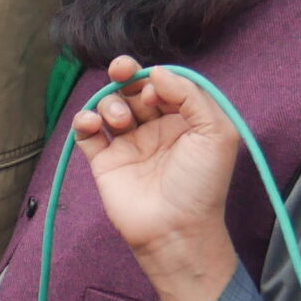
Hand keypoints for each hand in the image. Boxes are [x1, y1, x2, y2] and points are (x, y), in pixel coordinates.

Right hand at [73, 56, 243, 300]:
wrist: (175, 230)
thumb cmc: (201, 185)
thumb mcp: (215, 133)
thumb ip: (191, 95)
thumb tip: (156, 73)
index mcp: (183, 121)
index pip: (164, 85)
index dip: (155, 78)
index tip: (154, 89)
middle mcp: (155, 129)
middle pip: (133, 89)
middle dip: (125, 75)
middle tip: (120, 70)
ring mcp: (128, 144)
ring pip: (110, 106)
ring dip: (111, 103)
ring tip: (121, 121)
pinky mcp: (104, 161)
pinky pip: (86, 132)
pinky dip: (84, 120)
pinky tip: (92, 123)